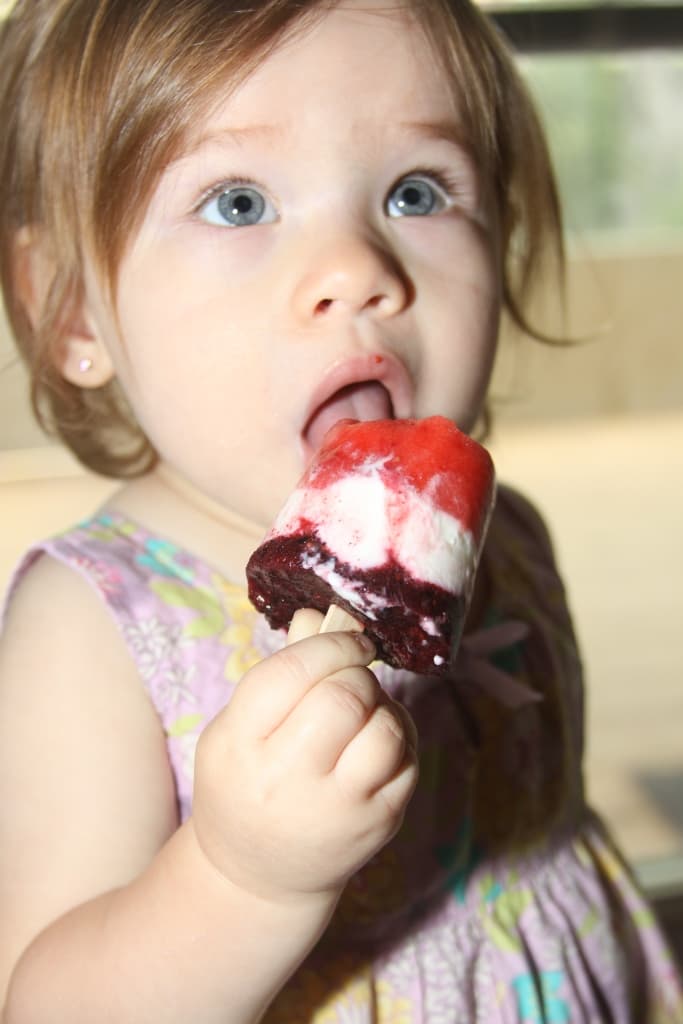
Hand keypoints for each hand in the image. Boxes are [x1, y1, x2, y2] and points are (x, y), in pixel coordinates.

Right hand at [191, 609, 417, 902]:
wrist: (257, 877)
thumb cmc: (245, 784)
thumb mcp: (239, 728)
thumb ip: (281, 671)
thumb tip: (320, 614)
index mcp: (239, 745)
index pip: (290, 673)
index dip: (328, 643)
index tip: (346, 640)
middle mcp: (285, 780)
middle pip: (342, 697)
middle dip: (356, 672)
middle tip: (351, 676)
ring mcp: (337, 809)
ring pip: (383, 729)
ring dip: (381, 705)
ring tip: (363, 711)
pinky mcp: (379, 824)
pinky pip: (408, 759)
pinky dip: (399, 736)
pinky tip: (375, 741)